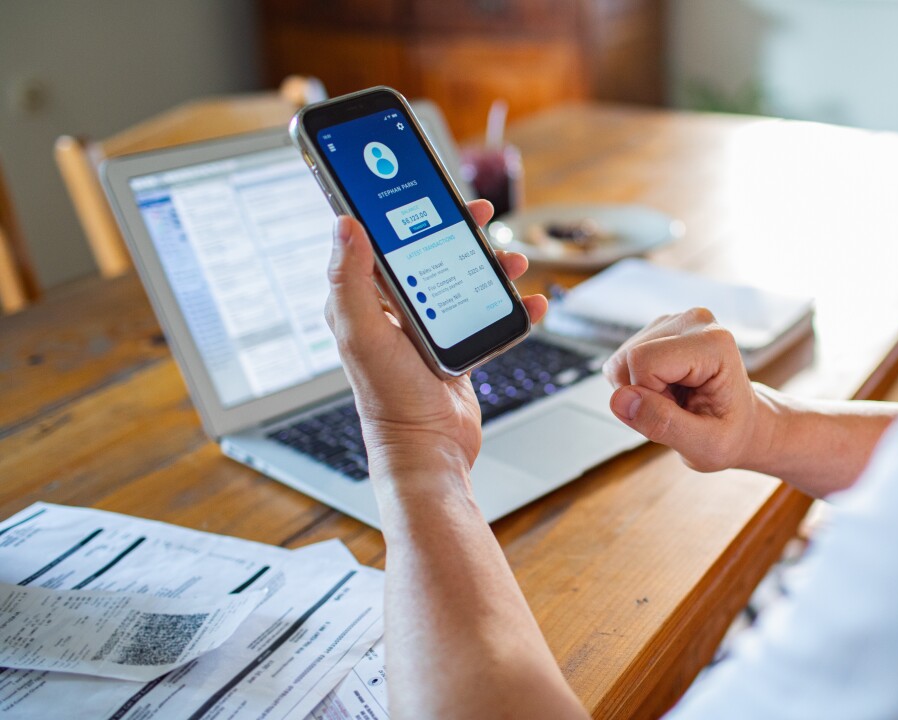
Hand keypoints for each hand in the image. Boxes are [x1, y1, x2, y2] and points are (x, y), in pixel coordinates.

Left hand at [324, 200, 547, 477]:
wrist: (429, 450)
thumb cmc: (389, 400)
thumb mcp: (364, 333)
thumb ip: (351, 279)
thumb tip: (344, 224)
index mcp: (366, 302)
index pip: (383, 242)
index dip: (405, 212)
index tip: (431, 193)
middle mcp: (396, 312)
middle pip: (431, 255)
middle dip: (459, 234)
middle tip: (480, 218)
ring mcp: (429, 330)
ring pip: (464, 281)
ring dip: (491, 267)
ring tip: (512, 262)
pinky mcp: (457, 348)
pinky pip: (487, 317)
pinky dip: (512, 308)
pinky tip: (532, 303)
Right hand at [603, 308, 774, 471]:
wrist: (742, 424)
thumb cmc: (730, 434)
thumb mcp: (705, 446)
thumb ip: (663, 424)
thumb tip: (619, 400)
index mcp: (714, 342)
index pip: (644, 362)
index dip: (650, 398)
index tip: (682, 413)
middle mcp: (695, 321)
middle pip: (629, 358)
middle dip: (644, 394)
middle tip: (678, 409)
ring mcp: (675, 321)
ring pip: (621, 360)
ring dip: (640, 391)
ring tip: (675, 400)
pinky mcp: (660, 330)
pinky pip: (622, 361)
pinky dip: (637, 384)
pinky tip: (666, 390)